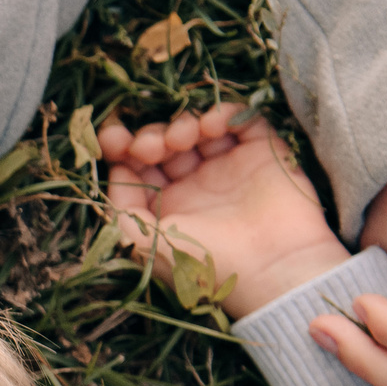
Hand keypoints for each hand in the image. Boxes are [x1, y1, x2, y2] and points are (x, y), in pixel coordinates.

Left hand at [100, 103, 351, 319]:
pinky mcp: (263, 154)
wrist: (273, 271)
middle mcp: (196, 187)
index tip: (113, 138)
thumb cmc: (204, 264)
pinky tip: (212, 126)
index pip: (138, 167)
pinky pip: (242, 121)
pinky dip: (225, 114)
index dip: (122, 148)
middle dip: (151, 136)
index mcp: (167, 208)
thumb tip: (115, 171)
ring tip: (183, 138)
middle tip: (151, 146)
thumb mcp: (144, 243)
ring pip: (199, 128)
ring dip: (184, 124)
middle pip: (164, 144)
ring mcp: (230, 168)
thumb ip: (120, 208)